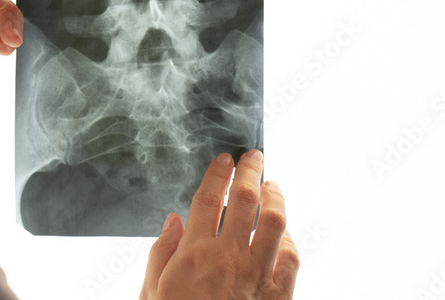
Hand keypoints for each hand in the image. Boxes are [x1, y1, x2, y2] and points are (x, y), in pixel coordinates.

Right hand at [140, 150, 299, 299]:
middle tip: (254, 157)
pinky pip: (292, 258)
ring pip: (276, 222)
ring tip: (272, 186)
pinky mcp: (278, 296)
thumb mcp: (152, 291)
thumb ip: (162, 252)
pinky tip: (283, 234)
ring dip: (276, 197)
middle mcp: (228, 258)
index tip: (224, 159)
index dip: (219, 172)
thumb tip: (174, 220)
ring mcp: (257, 276)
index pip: (209, 197)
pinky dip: (290, 239)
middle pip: (246, 199)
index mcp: (194, 253)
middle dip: (251, 170)